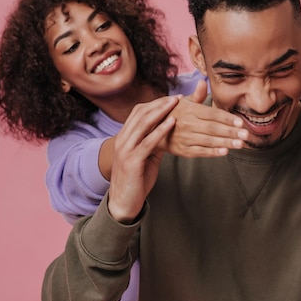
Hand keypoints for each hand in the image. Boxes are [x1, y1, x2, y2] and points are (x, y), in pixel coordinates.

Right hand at [108, 96, 178, 222]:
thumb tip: (169, 131)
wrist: (123, 202)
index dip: (155, 104)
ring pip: (143, 124)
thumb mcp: (146, 157)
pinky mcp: (132, 161)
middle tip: (177, 97)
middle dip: (160, 104)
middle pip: (141, 114)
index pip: (138, 113)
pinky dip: (161, 130)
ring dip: (161, 112)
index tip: (172, 98)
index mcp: (124, 137)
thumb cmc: (137, 180)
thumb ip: (154, 143)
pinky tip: (172, 123)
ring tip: (176, 104)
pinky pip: (148, 142)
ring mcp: (126, 150)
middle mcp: (122, 140)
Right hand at [161, 80, 248, 156]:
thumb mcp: (183, 102)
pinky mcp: (183, 150)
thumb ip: (197, 95)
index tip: (241, 122)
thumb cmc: (174, 114)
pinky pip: (200, 151)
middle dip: (230, 132)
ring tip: (240, 144)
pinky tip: (225, 152)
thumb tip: (203, 82)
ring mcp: (185, 138)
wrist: (154, 130)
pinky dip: (213, 152)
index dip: (227, 118)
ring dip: (225, 143)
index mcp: (190, 110)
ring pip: (208, 141)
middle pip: (213, 128)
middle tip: (246, 135)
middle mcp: (188, 124)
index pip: (212, 114)